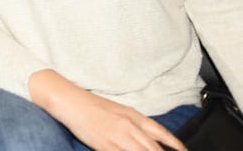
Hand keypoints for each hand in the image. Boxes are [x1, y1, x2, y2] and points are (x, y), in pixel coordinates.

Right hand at [30, 69, 184, 150]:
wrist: (70, 101)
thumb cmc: (92, 105)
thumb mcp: (118, 110)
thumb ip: (135, 123)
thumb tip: (150, 137)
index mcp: (133, 115)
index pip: (161, 133)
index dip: (175, 144)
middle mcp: (129, 126)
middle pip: (154, 148)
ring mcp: (118, 137)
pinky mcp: (106, 146)